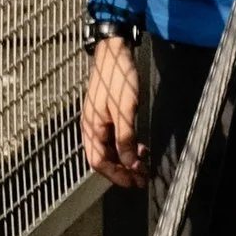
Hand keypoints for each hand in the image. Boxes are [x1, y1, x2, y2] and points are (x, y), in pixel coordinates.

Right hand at [83, 36, 147, 187]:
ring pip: (110, 149)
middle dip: (122, 170)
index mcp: (91, 128)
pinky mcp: (106, 114)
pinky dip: (126, 146)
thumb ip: (125, 138)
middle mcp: (91, 127)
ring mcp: (98, 120)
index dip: (116, 175)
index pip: (99, 162)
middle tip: (142, 178)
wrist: (114, 52)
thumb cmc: (118, 79)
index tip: (133, 182)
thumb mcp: (125, 110)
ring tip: (144, 164)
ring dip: (125, 159)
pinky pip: (114, 138)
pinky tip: (139, 147)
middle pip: (104, 158)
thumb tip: (128, 163)